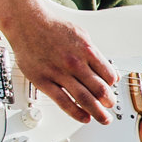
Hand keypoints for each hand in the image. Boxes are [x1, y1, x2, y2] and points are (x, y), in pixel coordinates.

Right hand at [6, 0, 121, 123]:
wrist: (27, 23)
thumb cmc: (53, 28)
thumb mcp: (81, 35)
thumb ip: (95, 55)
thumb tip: (108, 72)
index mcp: (87, 50)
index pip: (109, 76)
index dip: (113, 87)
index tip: (113, 91)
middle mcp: (75, 63)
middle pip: (100, 90)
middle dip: (109, 101)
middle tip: (111, 106)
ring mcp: (59, 73)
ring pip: (84, 99)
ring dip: (97, 112)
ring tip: (103, 118)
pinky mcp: (44, 81)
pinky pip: (63, 102)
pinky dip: (76, 113)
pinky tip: (84, 118)